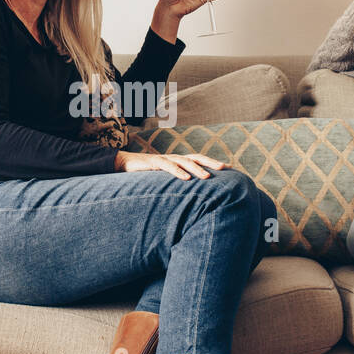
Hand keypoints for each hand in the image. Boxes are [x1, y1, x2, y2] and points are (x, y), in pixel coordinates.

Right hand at [114, 150, 228, 179]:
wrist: (124, 164)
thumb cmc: (146, 174)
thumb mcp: (164, 179)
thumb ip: (177, 184)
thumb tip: (193, 196)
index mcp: (178, 162)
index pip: (199, 160)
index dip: (213, 163)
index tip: (230, 168)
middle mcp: (174, 158)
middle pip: (196, 158)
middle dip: (211, 163)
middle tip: (225, 168)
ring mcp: (164, 160)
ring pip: (184, 162)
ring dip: (196, 169)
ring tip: (207, 178)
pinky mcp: (153, 163)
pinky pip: (167, 166)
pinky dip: (177, 172)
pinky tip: (186, 179)